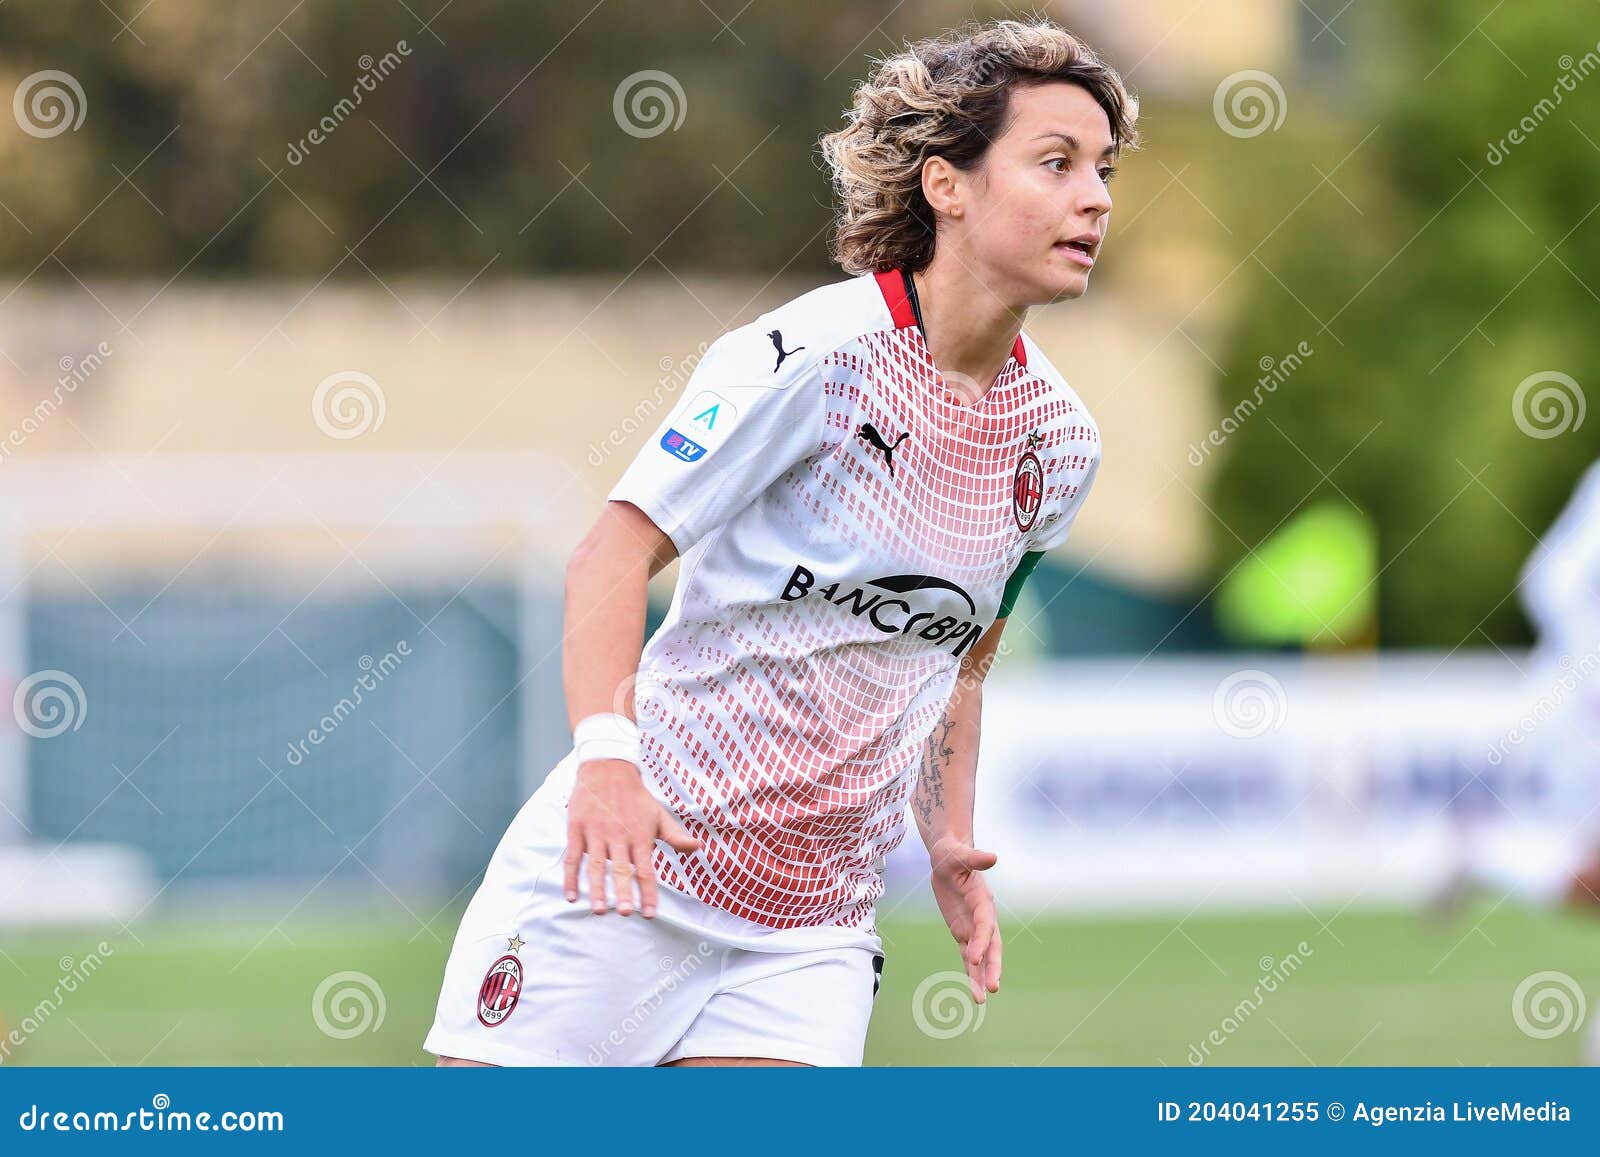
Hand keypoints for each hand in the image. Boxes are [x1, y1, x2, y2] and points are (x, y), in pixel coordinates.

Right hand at [563, 759, 700, 916]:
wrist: (608, 767)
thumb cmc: (636, 797)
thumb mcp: (658, 814)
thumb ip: (675, 835)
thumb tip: (698, 848)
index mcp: (640, 834)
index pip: (646, 869)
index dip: (648, 892)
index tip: (650, 914)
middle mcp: (619, 835)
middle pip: (621, 868)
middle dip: (624, 891)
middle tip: (626, 913)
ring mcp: (596, 832)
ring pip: (596, 865)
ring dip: (597, 889)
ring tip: (600, 910)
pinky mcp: (577, 828)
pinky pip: (573, 856)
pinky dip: (570, 877)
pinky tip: (572, 895)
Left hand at [928, 835, 1001, 1002]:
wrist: (948, 857)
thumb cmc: (952, 853)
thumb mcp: (958, 853)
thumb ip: (974, 857)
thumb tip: (992, 856)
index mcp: (982, 900)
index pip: (984, 925)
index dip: (981, 941)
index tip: (974, 958)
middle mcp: (982, 917)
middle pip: (991, 946)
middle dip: (992, 966)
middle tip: (992, 988)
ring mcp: (973, 926)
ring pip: (981, 956)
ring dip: (981, 976)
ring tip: (980, 1000)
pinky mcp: (963, 932)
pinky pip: (968, 955)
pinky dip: (971, 972)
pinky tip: (973, 991)